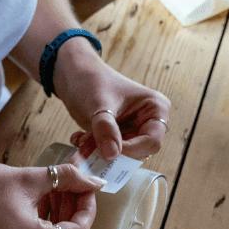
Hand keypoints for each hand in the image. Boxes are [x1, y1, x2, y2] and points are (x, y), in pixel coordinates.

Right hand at [0, 161, 103, 228]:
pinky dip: (44, 219)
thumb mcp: (28, 177)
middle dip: (74, 208)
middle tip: (75, 182)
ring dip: (60, 213)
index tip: (89, 186)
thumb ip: (65, 178)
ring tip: (58, 185)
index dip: (88, 207)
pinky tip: (42, 196)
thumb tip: (92, 179)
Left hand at [55, 51, 170, 160]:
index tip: (108, 151)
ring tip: (81, 139)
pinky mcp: (117, 135)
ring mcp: (132, 128)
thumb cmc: (92, 79)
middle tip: (89, 144)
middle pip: (138, 151)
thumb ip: (106, 128)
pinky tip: (79, 138)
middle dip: (113, 152)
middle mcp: (147, 121)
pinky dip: (93, 149)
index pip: (152, 141)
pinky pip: (109, 151)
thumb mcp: (99, 103)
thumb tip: (112, 154)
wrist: (73, 73)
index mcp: (155, 108)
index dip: (131, 149)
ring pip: (121, 155)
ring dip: (100, 151)